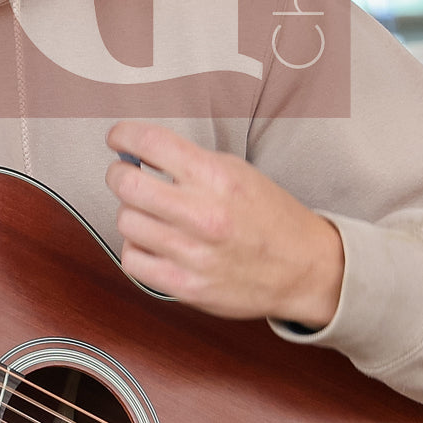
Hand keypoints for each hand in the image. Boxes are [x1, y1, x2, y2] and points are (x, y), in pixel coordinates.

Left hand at [105, 121, 343, 328]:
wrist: (305, 269)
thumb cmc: (267, 216)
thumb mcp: (235, 170)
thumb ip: (187, 160)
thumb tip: (136, 150)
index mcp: (216, 177)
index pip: (149, 142)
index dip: (123, 134)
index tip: (117, 138)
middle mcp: (203, 214)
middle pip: (126, 185)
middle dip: (119, 175)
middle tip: (126, 176)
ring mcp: (194, 254)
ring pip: (126, 222)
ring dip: (132, 214)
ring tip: (152, 215)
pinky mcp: (186, 287)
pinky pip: (132, 261)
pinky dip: (137, 250)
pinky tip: (156, 244)